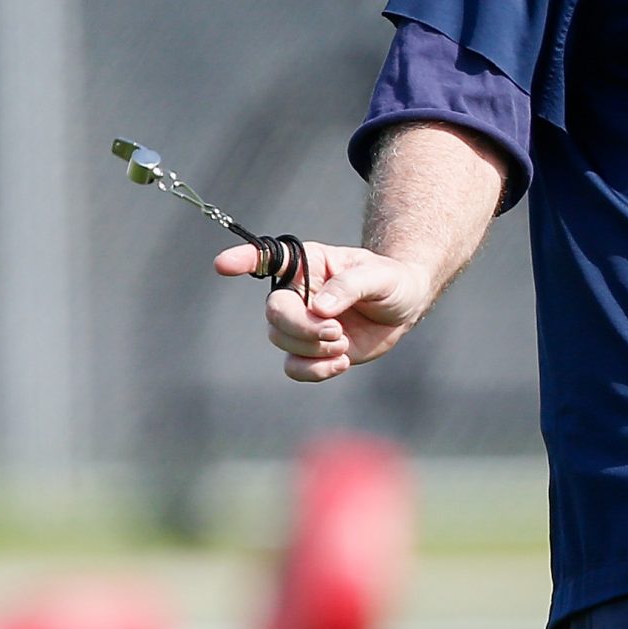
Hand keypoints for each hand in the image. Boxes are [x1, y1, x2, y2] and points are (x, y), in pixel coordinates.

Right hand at [212, 241, 432, 382]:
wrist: (404, 307)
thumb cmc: (391, 281)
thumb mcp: (380, 276)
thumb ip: (350, 286)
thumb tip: (320, 308)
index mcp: (309, 264)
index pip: (269, 258)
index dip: (244, 260)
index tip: (222, 265)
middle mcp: (298, 293)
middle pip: (275, 312)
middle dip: (301, 327)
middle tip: (336, 331)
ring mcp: (301, 323)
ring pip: (281, 341)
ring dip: (312, 348)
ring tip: (343, 342)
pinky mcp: (311, 350)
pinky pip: (294, 367)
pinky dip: (314, 371)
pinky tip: (341, 363)